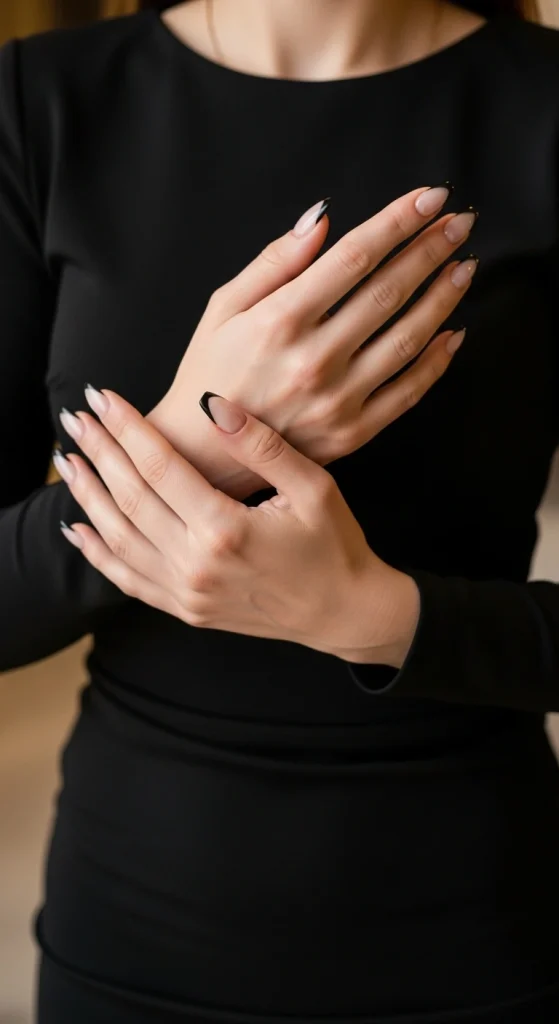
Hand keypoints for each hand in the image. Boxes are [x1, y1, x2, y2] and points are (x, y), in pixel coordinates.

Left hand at [56, 387, 419, 665]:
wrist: (343, 613)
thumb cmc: (334, 545)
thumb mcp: (314, 489)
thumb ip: (262, 447)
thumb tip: (215, 404)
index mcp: (226, 530)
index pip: (160, 467)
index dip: (127, 428)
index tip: (103, 397)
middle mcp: (197, 565)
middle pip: (130, 498)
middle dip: (98, 452)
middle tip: (75, 418)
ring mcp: (187, 593)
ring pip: (119, 539)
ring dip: (89, 497)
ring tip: (68, 461)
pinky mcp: (186, 610)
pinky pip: (127, 581)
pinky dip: (98, 554)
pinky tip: (78, 528)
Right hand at [150, 185, 475, 497]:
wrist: (203, 456)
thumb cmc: (210, 373)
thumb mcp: (223, 308)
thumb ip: (273, 262)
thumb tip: (321, 220)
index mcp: (280, 321)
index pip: (354, 257)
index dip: (398, 222)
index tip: (429, 198)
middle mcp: (313, 360)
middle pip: (389, 292)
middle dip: (431, 250)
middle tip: (459, 223)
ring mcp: (337, 401)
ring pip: (408, 339)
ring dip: (443, 298)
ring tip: (463, 267)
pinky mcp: (352, 433)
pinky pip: (408, 392)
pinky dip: (437, 360)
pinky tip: (453, 331)